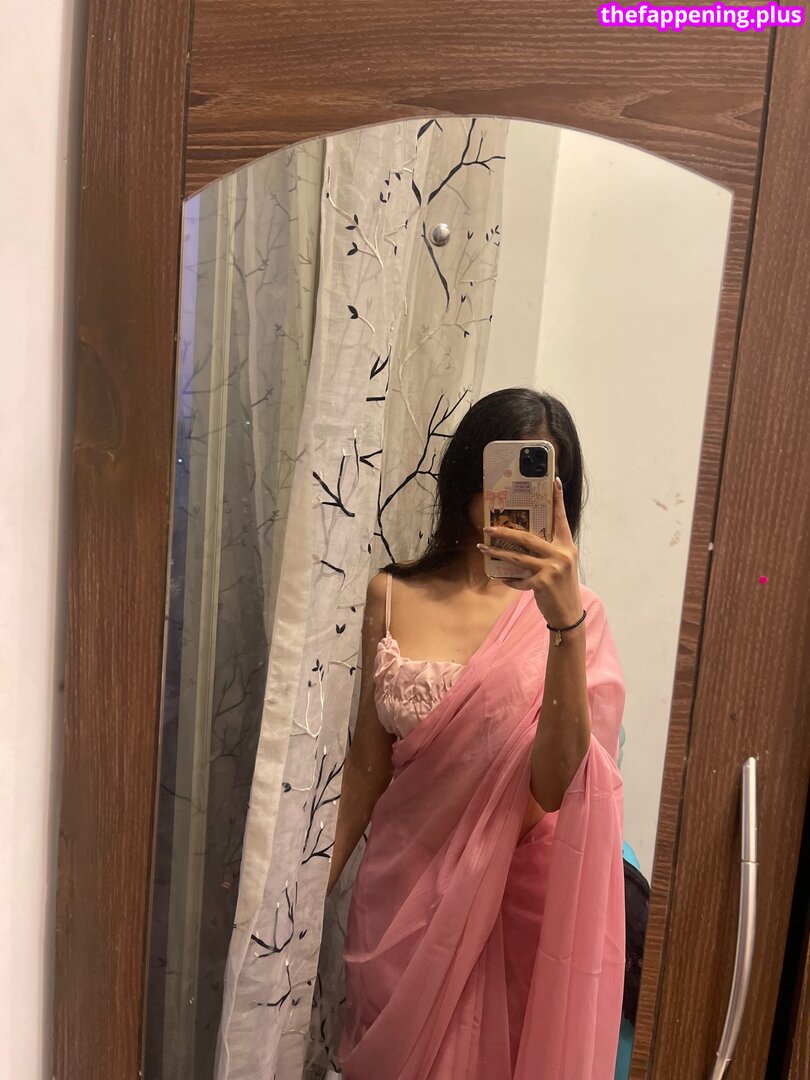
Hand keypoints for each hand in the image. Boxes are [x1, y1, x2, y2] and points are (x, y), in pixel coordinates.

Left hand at [478, 477, 582, 627]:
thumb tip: (524, 540)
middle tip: (488, 527)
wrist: (568, 613)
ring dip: (496, 552)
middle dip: (505, 531)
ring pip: (516, 557)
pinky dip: (508, 579)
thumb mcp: (562, 565)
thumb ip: (549, 551)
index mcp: (567, 546)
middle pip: (528, 537)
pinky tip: (501, 578)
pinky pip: (517, 578)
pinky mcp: (541, 583)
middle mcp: (561, 554)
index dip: (558, 499)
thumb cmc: (562, 587)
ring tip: (482, 548)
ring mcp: (551, 568)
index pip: (561, 519)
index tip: (554, 481)